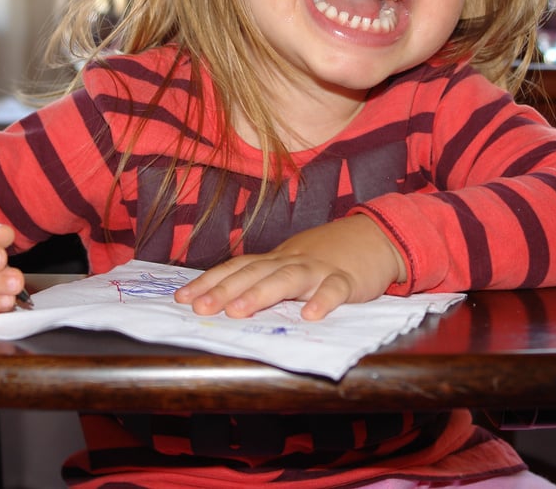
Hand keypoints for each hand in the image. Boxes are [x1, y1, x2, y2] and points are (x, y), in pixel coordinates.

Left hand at [172, 214, 404, 319]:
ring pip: (287, 279)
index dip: (208, 282)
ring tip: (238, 312)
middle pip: (253, 273)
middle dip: (224, 290)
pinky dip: (324, 300)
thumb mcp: (291, 265)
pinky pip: (335, 290)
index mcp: (274, 260)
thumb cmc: (325, 258)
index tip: (181, 298)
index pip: (235, 268)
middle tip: (200, 308)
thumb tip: (221, 300)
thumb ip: (263, 280)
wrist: (373, 238)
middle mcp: (291, 261)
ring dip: (260, 294)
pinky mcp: (347, 280)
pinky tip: (311, 316)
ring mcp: (319, 269)